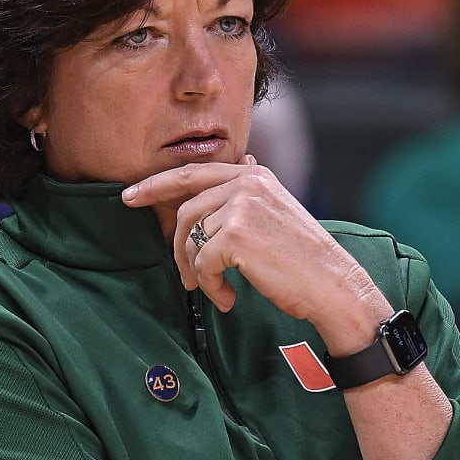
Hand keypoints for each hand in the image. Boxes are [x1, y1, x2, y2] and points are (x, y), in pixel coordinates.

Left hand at [122, 157, 388, 348]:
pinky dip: (209, 286)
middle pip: (184, 211)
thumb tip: (240, 162)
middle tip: (186, 278)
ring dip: (197, 273)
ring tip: (216, 291)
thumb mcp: (278, 211)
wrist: (332, 285)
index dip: (155, 185)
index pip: (191, 173)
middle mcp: (246, 183)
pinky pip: (202, 262)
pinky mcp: (236, 234)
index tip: (128, 196)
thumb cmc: (304, 259)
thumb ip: (250, 191)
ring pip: (191, 239)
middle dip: (178, 249)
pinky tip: (228, 297)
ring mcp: (241, 206)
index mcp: (253, 175)